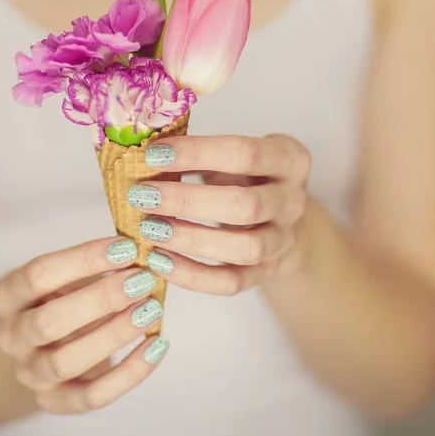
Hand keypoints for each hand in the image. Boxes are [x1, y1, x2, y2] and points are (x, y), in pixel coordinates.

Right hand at [0, 238, 169, 413]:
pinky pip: (92, 396)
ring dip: (113, 334)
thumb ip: (94, 265)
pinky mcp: (56, 401)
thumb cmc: (62, 297)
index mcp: (8, 295)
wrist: (42, 347)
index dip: (83, 260)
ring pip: (66, 361)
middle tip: (142, 280)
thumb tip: (140, 251)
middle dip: (100, 299)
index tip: (126, 247)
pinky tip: (157, 346)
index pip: (38, 274)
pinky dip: (128, 373)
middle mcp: (11, 336)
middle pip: (48, 322)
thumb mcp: (66, 275)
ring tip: (151, 310)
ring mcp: (31, 373)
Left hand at [130, 135, 310, 293]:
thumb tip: (144, 155)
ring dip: (191, 239)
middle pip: (246, 205)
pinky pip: (232, 282)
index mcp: (288, 160)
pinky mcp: (267, 272)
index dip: (198, 153)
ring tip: (148, 229)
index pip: (245, 154)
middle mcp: (292, 201)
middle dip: (187, 201)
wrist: (281, 217)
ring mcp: (283, 241)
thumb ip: (200, 154)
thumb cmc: (247, 176)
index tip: (154, 154)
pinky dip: (193, 276)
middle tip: (142, 195)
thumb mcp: (234, 154)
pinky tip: (159, 261)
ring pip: (245, 248)